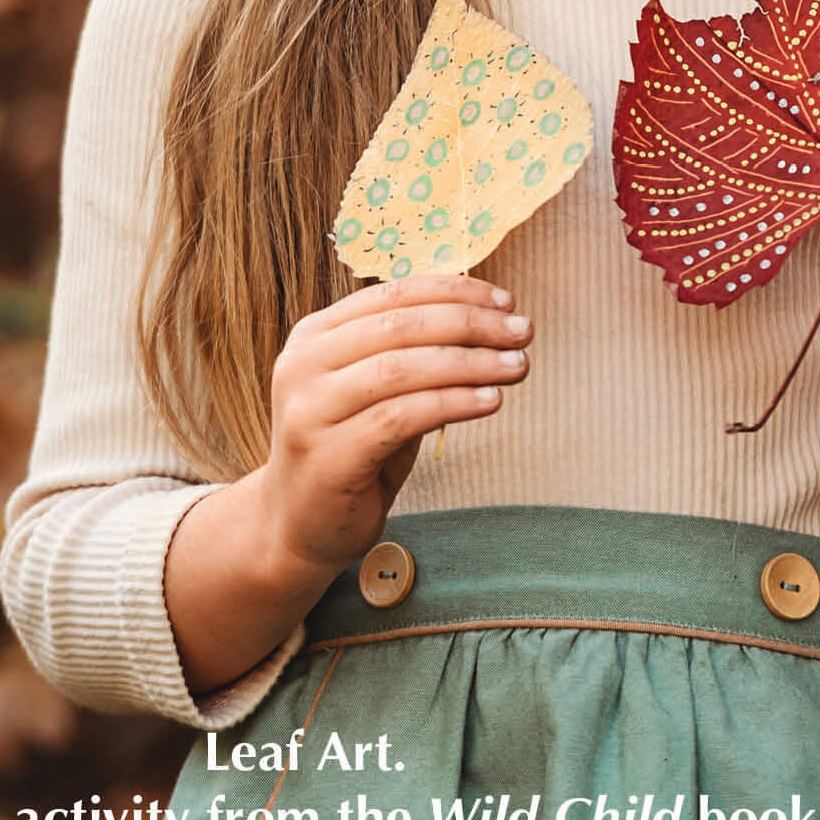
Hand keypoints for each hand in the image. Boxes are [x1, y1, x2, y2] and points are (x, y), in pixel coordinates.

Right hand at [250, 274, 530, 579]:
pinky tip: (490, 401)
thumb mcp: (374, 392)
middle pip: (400, 326)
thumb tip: (487, 321)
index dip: (453, 292)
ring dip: (470, 363)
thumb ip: (411, 355)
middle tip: (522, 332)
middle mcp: (303, 364)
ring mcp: (309, 410)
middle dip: (470, 323)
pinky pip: (401, 417)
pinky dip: (452, 403)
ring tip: (516, 365)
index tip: (504, 301)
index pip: (392, 294)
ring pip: (401, 368)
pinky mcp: (328, 456)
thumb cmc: (350, 453)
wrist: (297, 527)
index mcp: (314, 335)